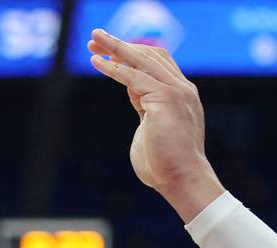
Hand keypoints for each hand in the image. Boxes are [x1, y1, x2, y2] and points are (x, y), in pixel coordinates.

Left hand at [87, 29, 225, 221]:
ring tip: (93, 40)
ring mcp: (175, 91)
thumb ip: (146, 110)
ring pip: (142, 59)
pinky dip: (114, 68)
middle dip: (120, 45)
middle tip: (95, 37)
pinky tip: (98, 62)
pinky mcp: (165, 98)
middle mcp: (181, 88)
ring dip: (114, 48)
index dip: (132, 55)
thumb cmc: (166, 167)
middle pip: (149, 55)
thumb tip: (136, 98)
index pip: (157, 64)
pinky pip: (134, 77)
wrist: (183, 180)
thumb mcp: (153, 130)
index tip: (109, 53)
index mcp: (181, 95)